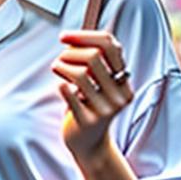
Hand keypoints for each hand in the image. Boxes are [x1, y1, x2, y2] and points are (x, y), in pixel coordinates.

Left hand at [52, 28, 134, 165]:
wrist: (88, 143)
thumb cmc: (88, 105)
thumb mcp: (95, 82)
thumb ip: (91, 60)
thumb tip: (71, 38)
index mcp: (123, 80)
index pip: (111, 45)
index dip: (85, 36)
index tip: (64, 37)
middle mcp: (119, 94)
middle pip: (94, 57)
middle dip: (70, 53)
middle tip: (60, 60)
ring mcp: (106, 109)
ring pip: (82, 74)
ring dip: (62, 66)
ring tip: (57, 70)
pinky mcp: (88, 121)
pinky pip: (71, 96)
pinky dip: (62, 86)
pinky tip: (61, 85)